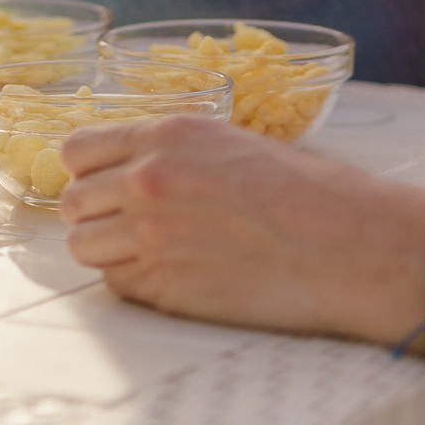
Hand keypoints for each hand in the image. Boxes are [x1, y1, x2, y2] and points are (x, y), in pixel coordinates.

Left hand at [58, 116, 424, 344]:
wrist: (352, 246)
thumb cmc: (314, 193)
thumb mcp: (234, 144)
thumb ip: (177, 153)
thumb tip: (143, 167)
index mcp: (166, 136)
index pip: (78, 150)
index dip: (88, 171)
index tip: (102, 183)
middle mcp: (147, 181)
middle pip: (72, 202)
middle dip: (94, 214)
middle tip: (126, 225)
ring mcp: (151, 236)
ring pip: (82, 246)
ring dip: (107, 250)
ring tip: (149, 252)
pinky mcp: (165, 288)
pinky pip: (118, 284)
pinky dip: (136, 283)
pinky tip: (176, 275)